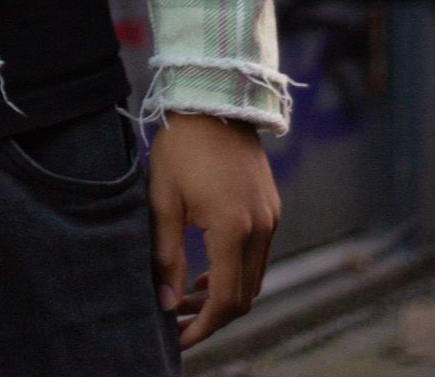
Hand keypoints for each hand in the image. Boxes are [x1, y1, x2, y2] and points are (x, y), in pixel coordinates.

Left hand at [148, 112, 280, 349]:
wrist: (214, 99)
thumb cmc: (182, 146)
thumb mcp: (163, 200)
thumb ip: (166, 255)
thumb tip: (167, 302)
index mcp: (233, 229)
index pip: (226, 300)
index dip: (203, 326)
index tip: (178, 335)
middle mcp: (261, 229)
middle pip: (244, 296)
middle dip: (212, 315)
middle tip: (178, 318)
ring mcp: (270, 217)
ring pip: (254, 278)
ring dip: (225, 294)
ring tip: (188, 296)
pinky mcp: (271, 207)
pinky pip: (257, 255)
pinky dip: (236, 271)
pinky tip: (208, 269)